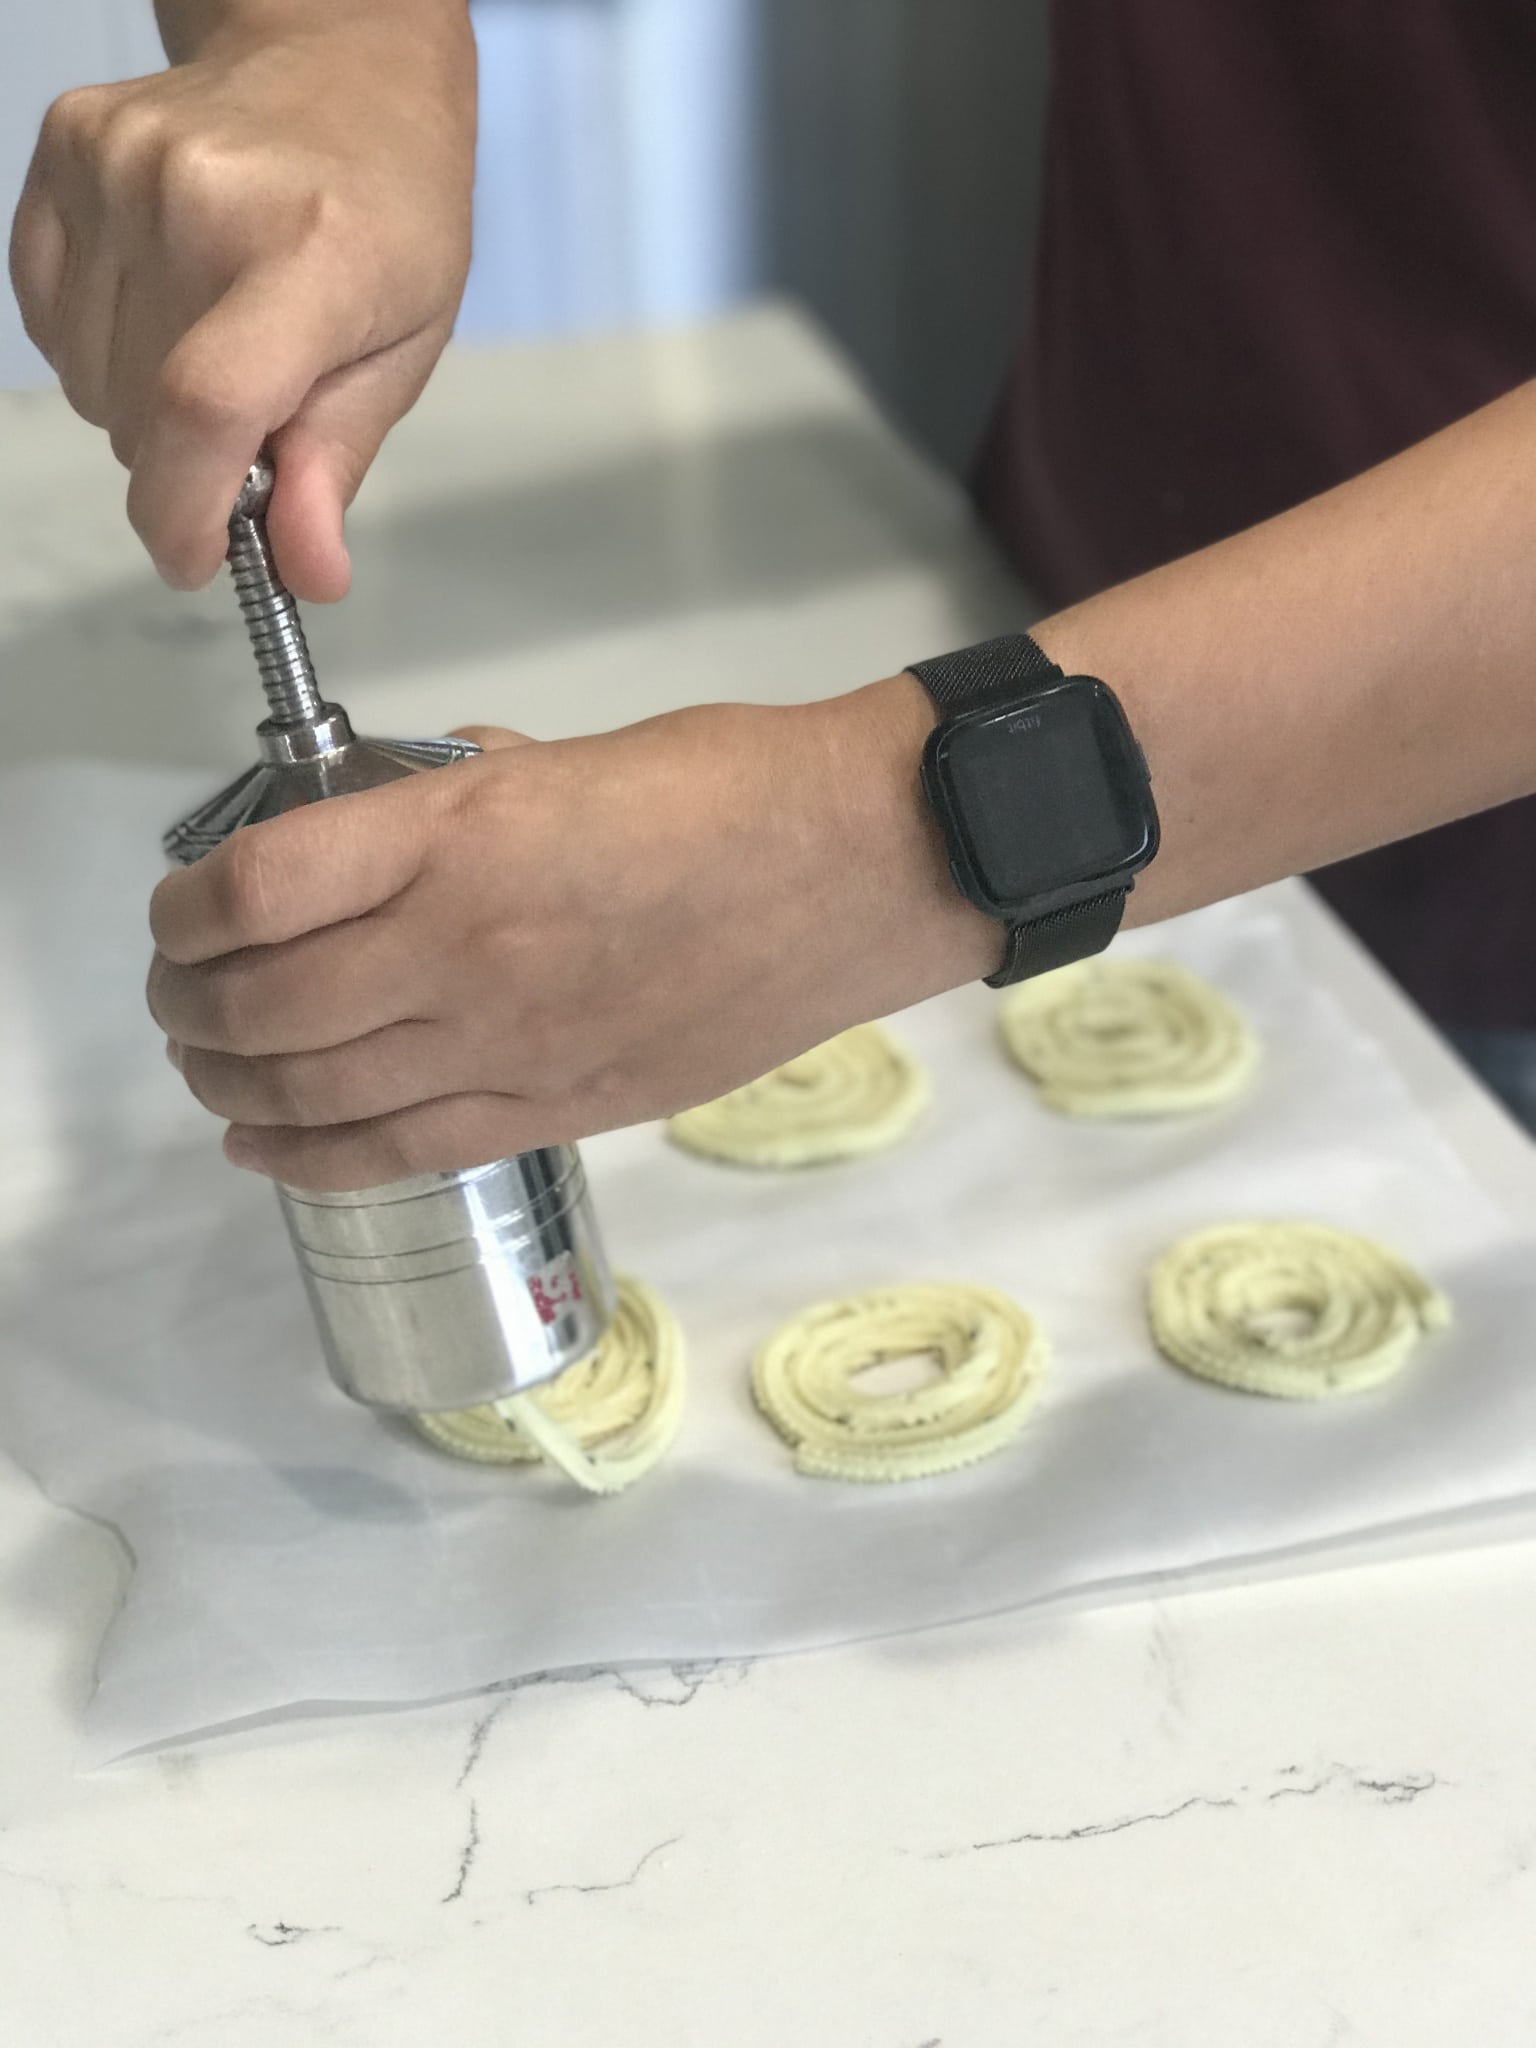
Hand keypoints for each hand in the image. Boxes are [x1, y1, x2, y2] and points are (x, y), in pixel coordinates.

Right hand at [8, 3, 475, 597]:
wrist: (339, 66)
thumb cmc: (387, 211)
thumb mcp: (402, 351)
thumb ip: (336, 463)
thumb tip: (304, 571)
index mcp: (311, 255)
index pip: (205, 405)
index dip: (185, 509)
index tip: (198, 557)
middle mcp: (200, 201)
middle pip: (141, 415)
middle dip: (193, 457)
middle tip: (257, 411)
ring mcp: (119, 167)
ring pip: (91, 382)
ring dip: (146, 405)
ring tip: (218, 339)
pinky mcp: (65, 150)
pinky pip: (51, 321)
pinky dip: (102, 348)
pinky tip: (165, 305)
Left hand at [146, 678, 998, 1190]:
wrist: (865, 866)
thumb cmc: (730, 786)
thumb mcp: (571, 756)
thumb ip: (456, 792)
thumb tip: (387, 814)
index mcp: (461, 836)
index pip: (255, 890)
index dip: (186, 910)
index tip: (182, 910)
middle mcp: (465, 950)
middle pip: (261, 1009)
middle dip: (188, 1006)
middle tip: (179, 993)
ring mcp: (512, 1045)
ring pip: (313, 1094)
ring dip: (230, 1084)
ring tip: (208, 1064)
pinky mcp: (561, 1109)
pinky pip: (399, 1153)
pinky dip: (308, 1157)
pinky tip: (266, 1144)